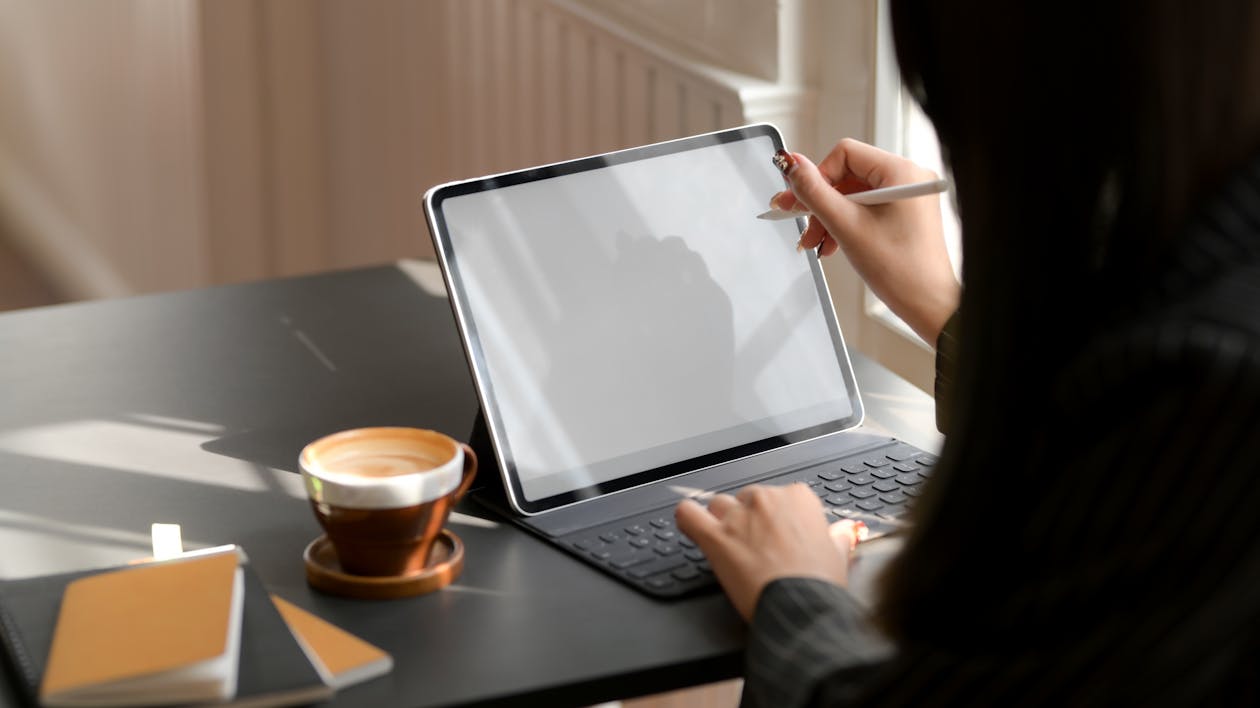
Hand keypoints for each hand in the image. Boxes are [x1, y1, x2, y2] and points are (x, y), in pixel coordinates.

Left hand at [675, 484, 862, 620]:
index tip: (783, 537)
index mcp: (798, 498)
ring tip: (732, 545)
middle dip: (752, 520)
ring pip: (720, 505)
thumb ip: (839, 537)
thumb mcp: (838, 557)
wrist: (799, 605)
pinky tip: (691, 525)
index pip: (783, 496)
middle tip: (761, 549)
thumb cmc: (818, 583)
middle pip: (749, 499)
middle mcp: (766, 499)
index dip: (781, 519)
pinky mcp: (715, 537)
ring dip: (723, 520)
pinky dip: (687, 518)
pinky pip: (688, 515)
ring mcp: (738, 516)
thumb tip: (846, 530)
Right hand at [772, 139, 959, 344]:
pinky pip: (865, 209)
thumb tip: (792, 165)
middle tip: (798, 220)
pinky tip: (832, 244)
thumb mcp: (846, 225)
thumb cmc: (902, 269)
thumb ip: (814, 192)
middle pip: (847, 175)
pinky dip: (845, 224)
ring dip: (829, 217)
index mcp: (901, 172)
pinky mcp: (904, 214)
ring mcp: (906, 197)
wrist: (928, 304)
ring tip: (815, 242)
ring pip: (853, 195)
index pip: (845, 154)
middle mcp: (907, 178)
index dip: (818, 177)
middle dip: (820, 203)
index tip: (801, 201)